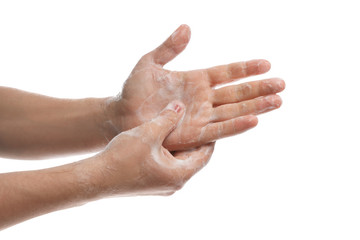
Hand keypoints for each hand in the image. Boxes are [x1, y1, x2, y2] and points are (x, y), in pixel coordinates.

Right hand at [85, 101, 213, 196]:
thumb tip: (180, 106)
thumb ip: (167, 118)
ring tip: (177, 127)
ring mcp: (163, 187)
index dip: (209, 136)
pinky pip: (166, 167)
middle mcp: (175, 185)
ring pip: (178, 162)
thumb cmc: (122, 157)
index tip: (207, 120)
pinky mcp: (151, 186)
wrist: (95, 179)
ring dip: (179, 146)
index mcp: (180, 174)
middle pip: (193, 158)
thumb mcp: (148, 133)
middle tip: (194, 120)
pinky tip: (160, 139)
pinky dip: (167, 153)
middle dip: (193, 139)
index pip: (205, 154)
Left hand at [107, 25, 284, 150]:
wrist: (121, 115)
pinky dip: (236, 125)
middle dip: (259, 88)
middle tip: (282, 84)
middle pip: (236, 92)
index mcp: (195, 80)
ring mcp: (200, 117)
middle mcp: (203, 99)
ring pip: (234, 111)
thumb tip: (187, 28)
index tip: (266, 64)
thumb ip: (169, 47)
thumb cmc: (133, 90)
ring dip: (255, 106)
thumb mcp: (149, 62)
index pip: (227, 73)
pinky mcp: (194, 135)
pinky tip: (254, 120)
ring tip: (277, 101)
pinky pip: (219, 130)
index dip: (246, 68)